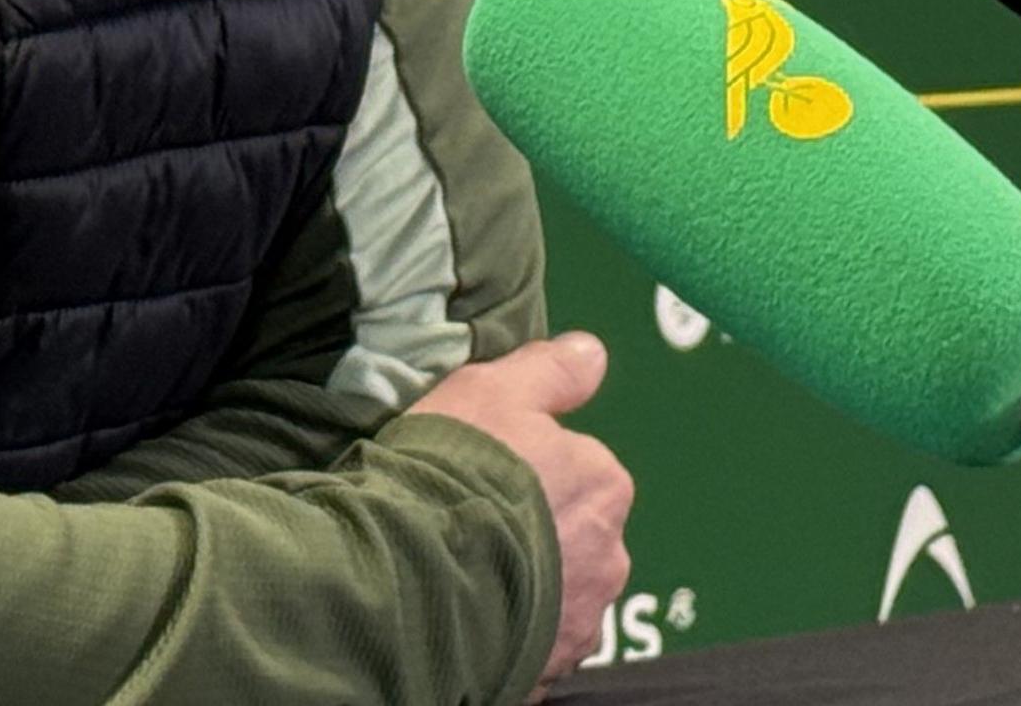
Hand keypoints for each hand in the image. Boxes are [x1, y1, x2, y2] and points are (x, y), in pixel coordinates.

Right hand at [406, 330, 634, 686]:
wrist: (412, 577)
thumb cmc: (453, 474)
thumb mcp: (494, 390)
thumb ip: (550, 371)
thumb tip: (593, 353)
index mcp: (603, 483)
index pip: (579, 467)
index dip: (530, 466)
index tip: (485, 470)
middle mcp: (609, 555)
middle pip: (574, 533)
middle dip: (534, 531)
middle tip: (470, 521)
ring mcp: (580, 619)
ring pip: (556, 591)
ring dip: (522, 583)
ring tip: (460, 569)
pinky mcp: (548, 668)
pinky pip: (532, 642)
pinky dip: (507, 630)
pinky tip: (462, 610)